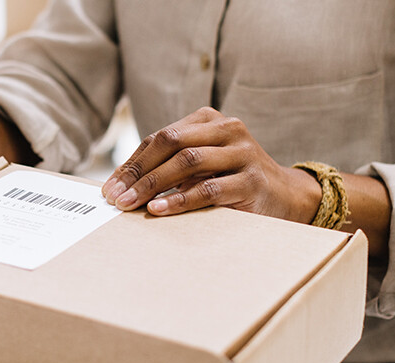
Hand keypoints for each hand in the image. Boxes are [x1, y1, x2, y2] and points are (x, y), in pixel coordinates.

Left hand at [102, 107, 320, 220]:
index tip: (109, 187)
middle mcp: (226, 129)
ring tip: (130, 204)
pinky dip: (180, 200)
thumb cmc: (233, 181)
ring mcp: (242, 152)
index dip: (131, 163)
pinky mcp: (251, 179)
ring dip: (153, 184)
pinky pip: (209, 189)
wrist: (285, 196)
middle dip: (137, 171)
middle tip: (114, 196)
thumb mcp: (202, 166)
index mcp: (208, 120)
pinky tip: (158, 210)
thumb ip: (172, 167)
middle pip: (170, 143)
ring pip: (188, 161)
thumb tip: (123, 186)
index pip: (160, 138)